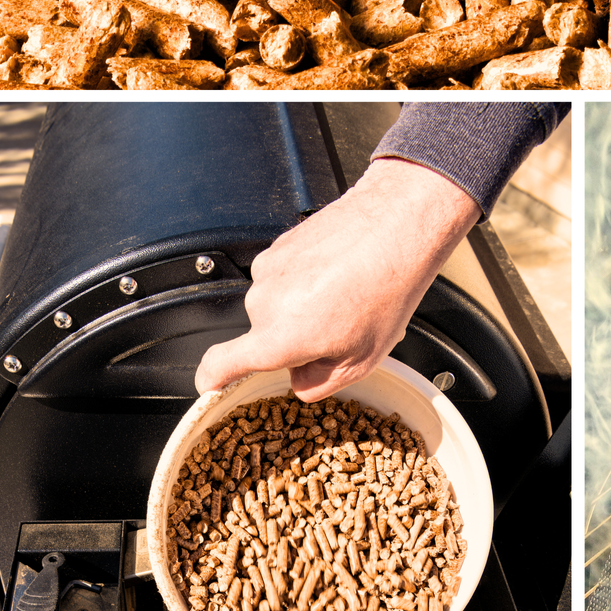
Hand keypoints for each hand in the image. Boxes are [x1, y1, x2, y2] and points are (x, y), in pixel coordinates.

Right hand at [194, 158, 481, 401]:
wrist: (397, 226)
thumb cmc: (386, 289)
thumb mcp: (362, 360)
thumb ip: (318, 383)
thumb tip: (298, 381)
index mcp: (278, 337)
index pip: (220, 364)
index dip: (213, 378)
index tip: (213, 384)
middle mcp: (263, 303)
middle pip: (264, 334)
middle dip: (295, 338)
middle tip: (340, 328)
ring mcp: (268, 270)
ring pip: (276, 304)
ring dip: (303, 306)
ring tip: (347, 295)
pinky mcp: (278, 245)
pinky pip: (284, 276)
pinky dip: (305, 279)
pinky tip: (340, 273)